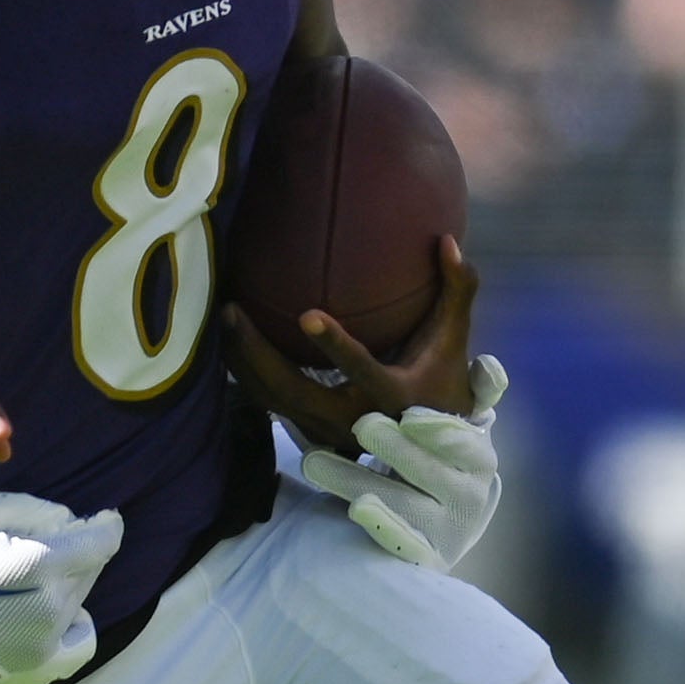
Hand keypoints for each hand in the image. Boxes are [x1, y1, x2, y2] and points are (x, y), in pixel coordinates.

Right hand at [0, 491, 119, 683]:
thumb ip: (31, 512)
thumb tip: (69, 521)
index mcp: (35, 566)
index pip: (98, 542)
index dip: (106, 525)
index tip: (106, 517)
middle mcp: (50, 608)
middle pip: (89, 568)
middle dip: (76, 551)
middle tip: (45, 541)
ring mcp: (46, 642)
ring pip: (80, 596)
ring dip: (67, 580)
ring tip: (29, 573)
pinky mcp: (36, 664)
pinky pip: (75, 634)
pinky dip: (69, 616)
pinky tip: (46, 606)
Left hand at [218, 236, 480, 452]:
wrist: (432, 443)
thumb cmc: (441, 376)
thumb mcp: (454, 338)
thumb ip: (459, 289)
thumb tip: (447, 240)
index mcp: (391, 395)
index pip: (361, 370)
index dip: (335, 346)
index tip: (306, 314)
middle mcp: (353, 419)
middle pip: (293, 390)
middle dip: (258, 353)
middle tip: (233, 309)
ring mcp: (325, 429)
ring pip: (272, 399)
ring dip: (244, 361)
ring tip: (225, 317)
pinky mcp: (308, 429)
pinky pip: (267, 401)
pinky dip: (246, 373)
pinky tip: (230, 339)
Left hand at [292, 361, 510, 568]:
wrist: (437, 530)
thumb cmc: (438, 463)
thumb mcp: (457, 430)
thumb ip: (477, 396)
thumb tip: (486, 365)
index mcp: (477, 459)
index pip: (464, 443)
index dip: (440, 430)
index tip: (410, 417)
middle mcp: (469, 496)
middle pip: (429, 471)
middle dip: (395, 449)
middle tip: (362, 425)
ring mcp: (447, 531)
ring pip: (403, 503)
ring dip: (357, 480)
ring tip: (315, 462)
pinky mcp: (423, 557)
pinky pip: (401, 543)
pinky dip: (381, 526)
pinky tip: (356, 509)